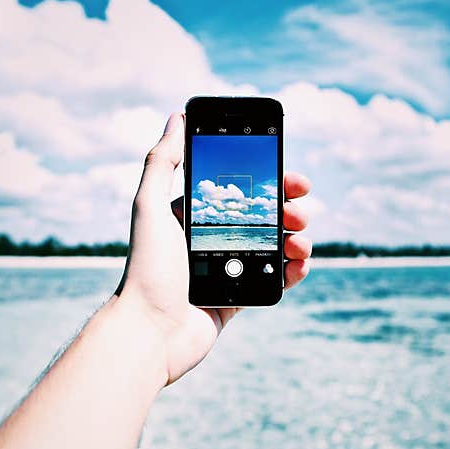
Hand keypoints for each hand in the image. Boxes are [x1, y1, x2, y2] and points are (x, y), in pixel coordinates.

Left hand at [115, 111, 311, 383]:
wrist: (151, 332)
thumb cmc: (147, 268)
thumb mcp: (150, 207)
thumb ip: (163, 162)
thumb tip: (177, 116)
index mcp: (192, 217)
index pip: (239, 190)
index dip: (269, 180)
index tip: (293, 175)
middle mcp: (211, 240)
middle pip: (263, 216)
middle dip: (289, 209)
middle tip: (301, 211)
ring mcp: (227, 270)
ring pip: (274, 246)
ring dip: (296, 239)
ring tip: (301, 242)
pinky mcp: (238, 299)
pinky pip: (274, 280)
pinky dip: (292, 271)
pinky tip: (299, 265)